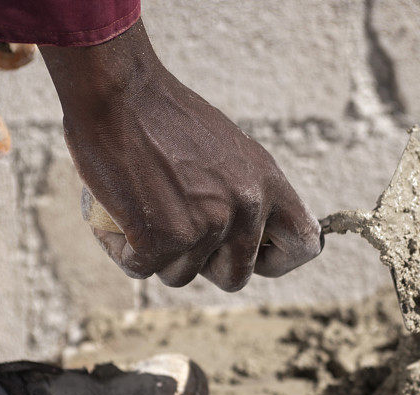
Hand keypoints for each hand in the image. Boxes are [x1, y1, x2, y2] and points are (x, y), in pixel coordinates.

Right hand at [41, 20, 321, 290]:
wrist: (117, 91)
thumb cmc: (162, 116)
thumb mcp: (226, 150)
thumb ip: (242, 193)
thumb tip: (245, 236)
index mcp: (267, 182)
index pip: (303, 244)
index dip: (275, 259)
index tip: (251, 255)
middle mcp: (246, 206)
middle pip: (235, 277)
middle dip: (204, 266)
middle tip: (177, 232)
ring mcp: (208, 224)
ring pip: (181, 275)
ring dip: (157, 255)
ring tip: (140, 211)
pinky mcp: (165, 237)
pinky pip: (140, 268)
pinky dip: (123, 249)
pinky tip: (116, 213)